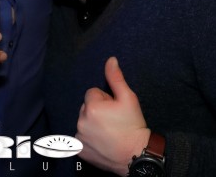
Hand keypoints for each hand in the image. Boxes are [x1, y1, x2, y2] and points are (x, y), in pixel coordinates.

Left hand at [76, 57, 149, 175]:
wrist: (136, 156)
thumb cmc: (133, 125)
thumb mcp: (128, 98)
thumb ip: (116, 78)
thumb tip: (110, 60)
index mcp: (91, 107)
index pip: (92, 93)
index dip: (105, 100)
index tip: (114, 110)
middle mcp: (81, 121)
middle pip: (87, 107)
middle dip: (97, 111)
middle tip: (113, 121)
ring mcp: (79, 137)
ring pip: (84, 121)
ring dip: (93, 123)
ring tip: (109, 132)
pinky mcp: (80, 150)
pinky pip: (81, 137)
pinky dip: (89, 138)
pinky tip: (102, 141)